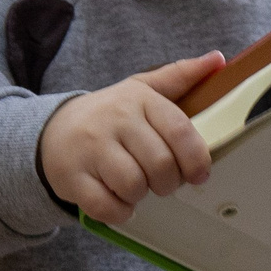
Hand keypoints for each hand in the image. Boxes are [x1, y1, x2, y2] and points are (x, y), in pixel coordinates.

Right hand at [36, 52, 226, 224]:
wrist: (52, 130)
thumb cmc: (107, 115)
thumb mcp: (140, 89)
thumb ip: (180, 76)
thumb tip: (218, 59)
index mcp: (138, 100)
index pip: (179, 131)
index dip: (196, 159)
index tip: (198, 174)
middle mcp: (114, 120)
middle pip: (161, 165)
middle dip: (168, 182)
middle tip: (159, 180)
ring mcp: (90, 148)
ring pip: (134, 186)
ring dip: (140, 196)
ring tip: (134, 186)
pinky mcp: (71, 176)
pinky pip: (107, 206)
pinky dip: (119, 211)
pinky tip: (117, 200)